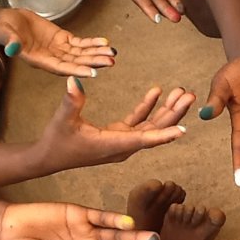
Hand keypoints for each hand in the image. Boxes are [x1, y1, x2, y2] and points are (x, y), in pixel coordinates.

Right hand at [0, 9, 114, 76]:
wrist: (8, 21)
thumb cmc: (5, 30)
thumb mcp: (6, 35)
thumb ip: (11, 43)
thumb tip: (12, 50)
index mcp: (41, 61)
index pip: (62, 68)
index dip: (78, 70)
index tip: (93, 73)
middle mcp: (54, 58)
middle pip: (77, 62)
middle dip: (94, 62)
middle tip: (110, 62)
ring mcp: (60, 50)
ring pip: (82, 53)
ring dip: (97, 53)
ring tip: (112, 53)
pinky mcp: (63, 40)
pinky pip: (80, 43)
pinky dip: (92, 43)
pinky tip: (104, 42)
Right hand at [35, 78, 193, 170]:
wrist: (50, 158)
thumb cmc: (56, 141)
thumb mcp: (62, 120)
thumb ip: (72, 102)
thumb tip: (75, 81)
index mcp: (113, 144)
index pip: (144, 139)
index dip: (164, 134)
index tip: (184, 129)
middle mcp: (123, 145)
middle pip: (155, 130)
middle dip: (174, 113)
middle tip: (189, 96)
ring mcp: (123, 141)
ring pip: (151, 125)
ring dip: (166, 109)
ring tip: (181, 92)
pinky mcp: (119, 135)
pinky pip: (139, 121)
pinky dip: (148, 108)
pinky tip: (157, 92)